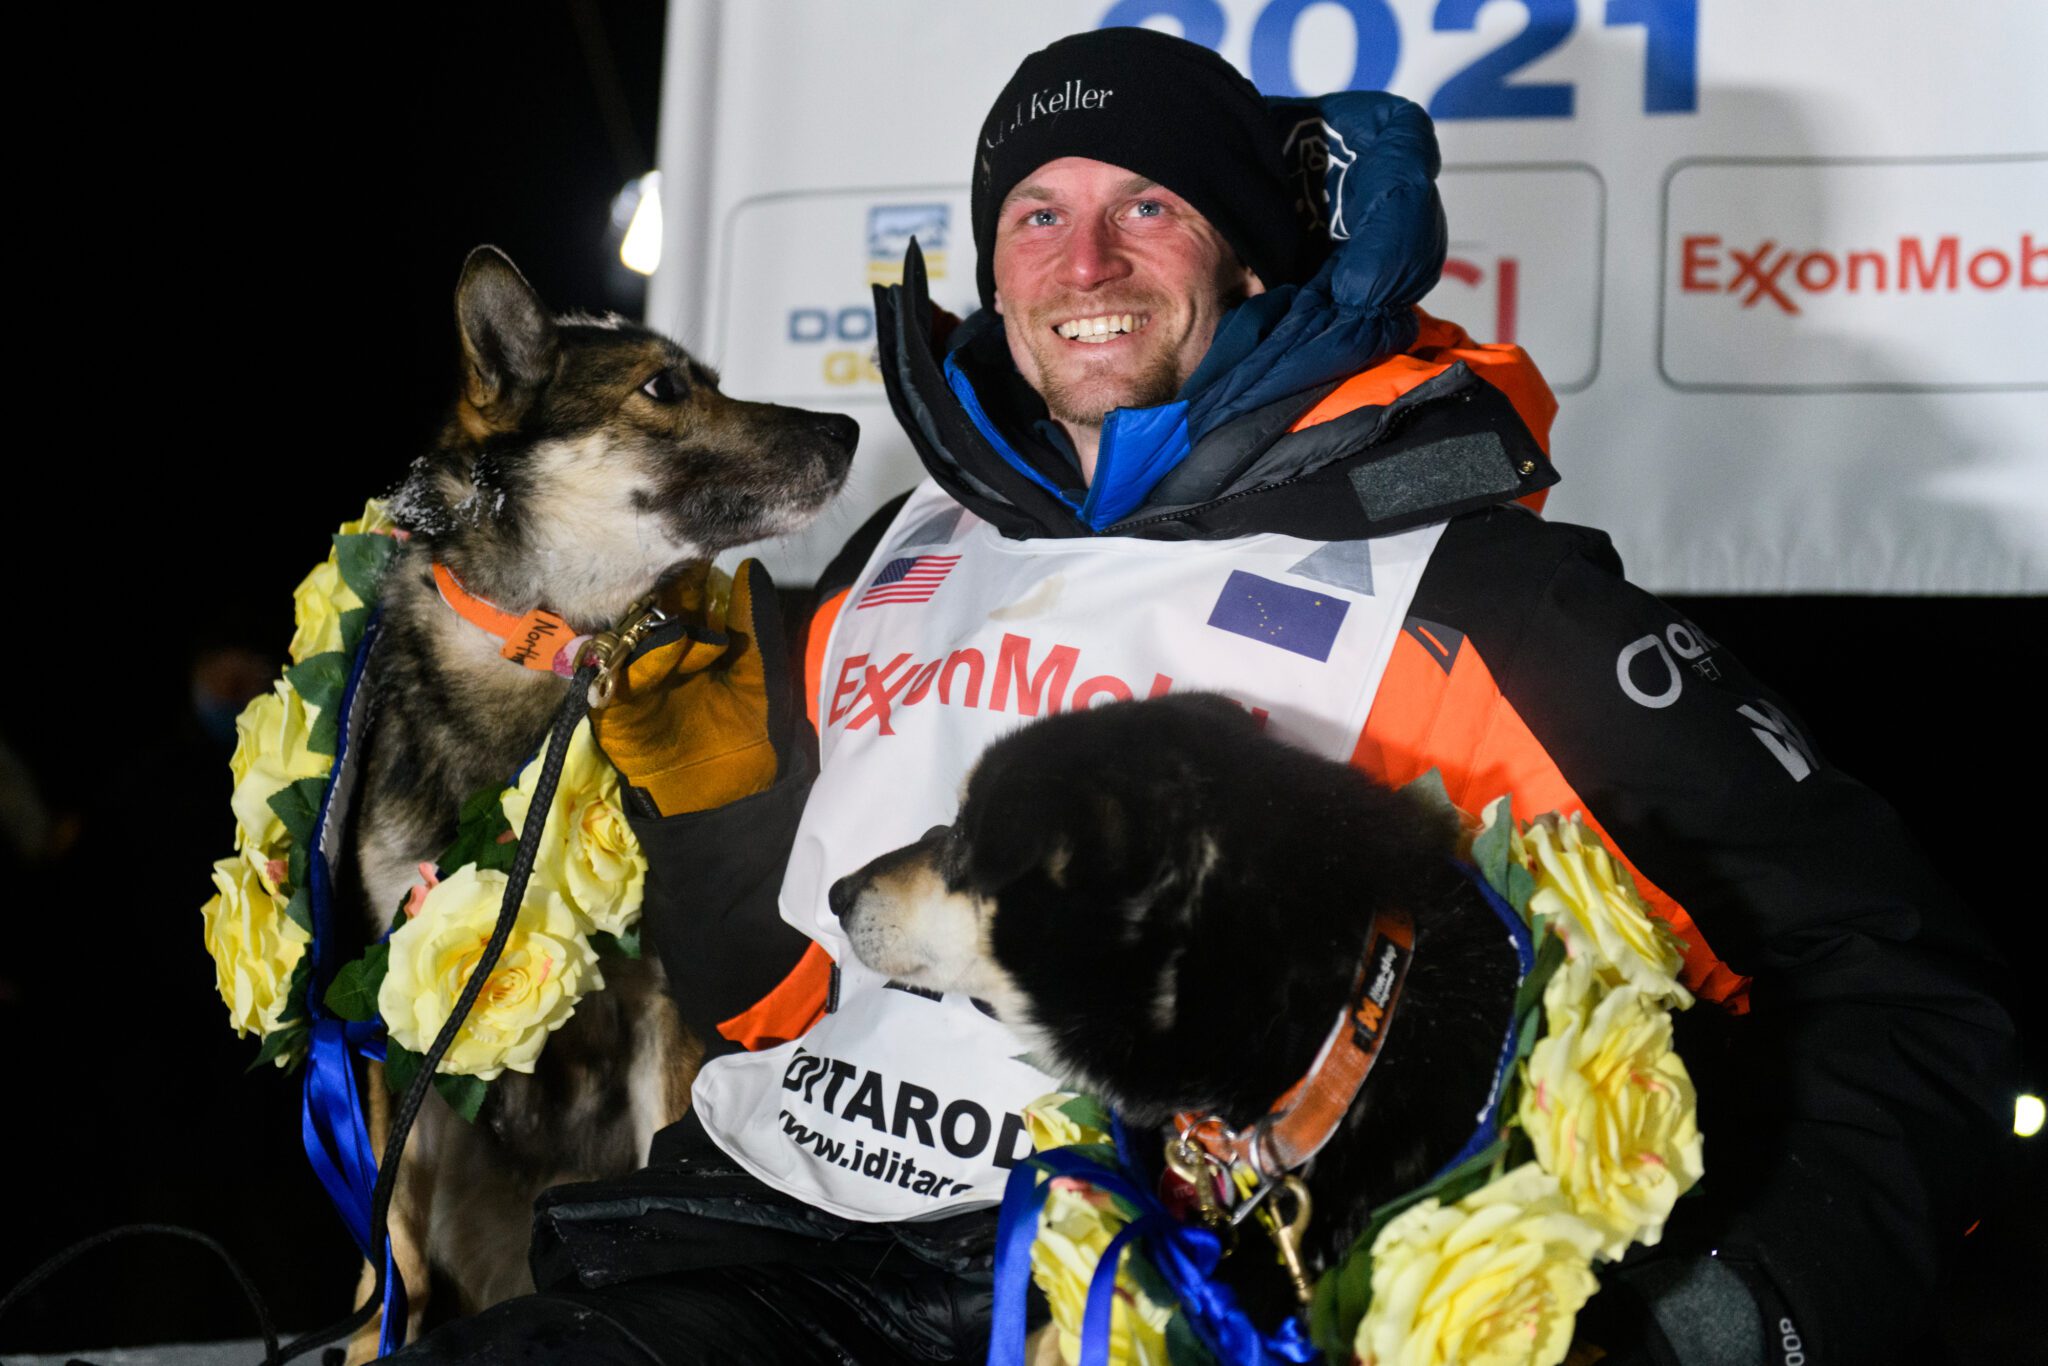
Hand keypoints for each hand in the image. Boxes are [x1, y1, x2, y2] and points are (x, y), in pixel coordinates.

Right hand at [591, 559, 792, 816]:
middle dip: (662, 593)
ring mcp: (632, 679)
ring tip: (675, 616)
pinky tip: (660, 650)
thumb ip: (755, 623)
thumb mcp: (761, 675)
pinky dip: (639, 663)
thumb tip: (749, 566)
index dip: (690, 575)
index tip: (697, 551)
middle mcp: (659, 653)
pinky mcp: (613, 708)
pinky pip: (617, 678)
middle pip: (650, 610)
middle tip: (673, 569)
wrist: (727, 797)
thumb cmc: (751, 735)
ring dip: (652, 625)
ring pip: (631, 637)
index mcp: (695, 641)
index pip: (684, 596)